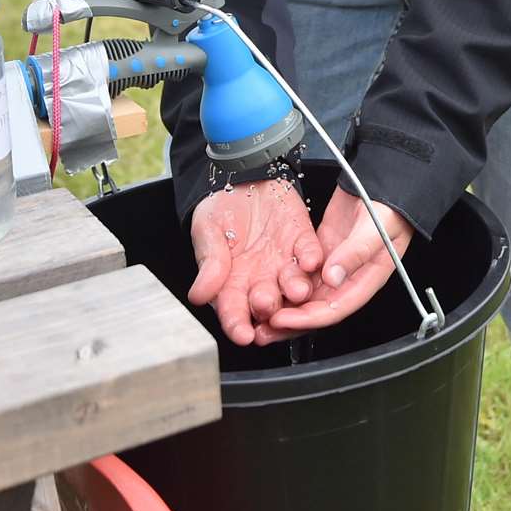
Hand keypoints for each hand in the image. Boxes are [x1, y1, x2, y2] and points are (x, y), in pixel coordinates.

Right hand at [189, 178, 324, 346]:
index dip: (237, 324)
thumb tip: (199, 296)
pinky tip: (309, 259)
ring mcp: (284, 263)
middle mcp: (261, 279)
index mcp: (233, 283)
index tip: (243, 334)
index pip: (234, 311)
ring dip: (295, 289)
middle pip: (268, 303)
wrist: (241, 176)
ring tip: (296, 289)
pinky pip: (311, 254)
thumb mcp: (207, 231)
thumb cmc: (220, 208)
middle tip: (266, 303)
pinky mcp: (303, 243)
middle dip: (268, 307)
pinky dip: (311, 257)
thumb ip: (208, 263)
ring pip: (293, 285)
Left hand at [258, 184, 414, 343]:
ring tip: (258, 314)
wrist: (383, 186)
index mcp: (366, 281)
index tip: (283, 320)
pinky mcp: (321, 253)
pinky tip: (266, 287)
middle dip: (290, 321)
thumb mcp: (375, 229)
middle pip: (317, 309)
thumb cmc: (389, 209)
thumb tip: (333, 278)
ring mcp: (333, 267)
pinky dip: (285, 282)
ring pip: (306, 295)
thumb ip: (355, 253)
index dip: (308, 318)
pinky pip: (301, 274)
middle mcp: (348, 280)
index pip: (335, 309)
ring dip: (285, 306)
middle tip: (263, 330)